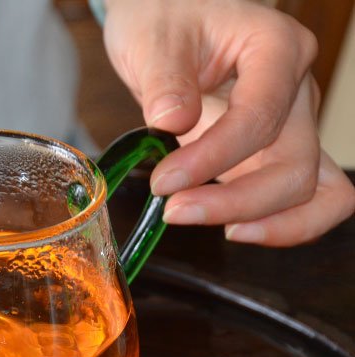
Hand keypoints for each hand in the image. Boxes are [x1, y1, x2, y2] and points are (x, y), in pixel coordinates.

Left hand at [103, 0, 354, 245]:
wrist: (167, 17)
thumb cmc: (163, 16)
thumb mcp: (152, 38)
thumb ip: (164, 78)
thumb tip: (173, 121)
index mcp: (275, 49)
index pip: (259, 118)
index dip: (213, 159)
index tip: (164, 183)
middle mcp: (295, 89)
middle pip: (295, 166)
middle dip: (238, 202)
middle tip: (173, 211)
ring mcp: (291, 123)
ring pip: (313, 189)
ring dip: (267, 221)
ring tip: (211, 228)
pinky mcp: (273, 150)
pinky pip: (302, 197)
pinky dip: (278, 221)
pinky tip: (231, 227)